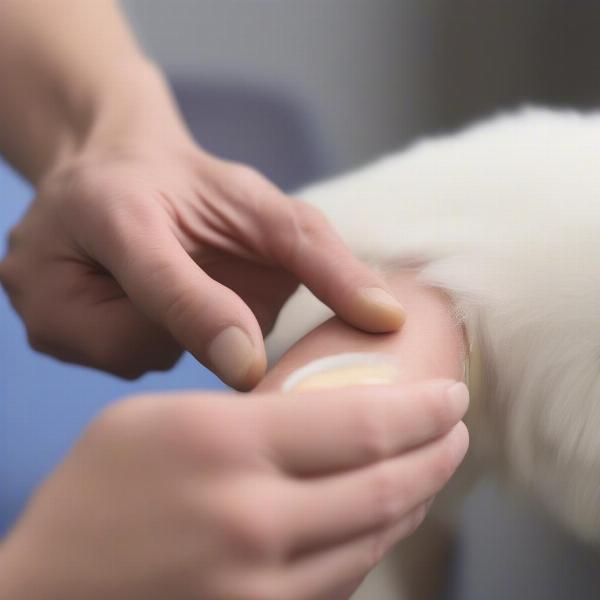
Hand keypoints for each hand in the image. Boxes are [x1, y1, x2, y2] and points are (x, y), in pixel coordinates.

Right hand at [0, 68, 403, 388]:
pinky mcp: (50, 338)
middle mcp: (56, 267)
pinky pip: (128, 363)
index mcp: (112, 212)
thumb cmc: (192, 187)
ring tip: (172, 285)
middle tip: (203, 277)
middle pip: (153, 342)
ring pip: (141, 358)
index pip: (161, 280)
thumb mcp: (259, 201)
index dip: (207, 320)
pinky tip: (148, 305)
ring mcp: (44, 312)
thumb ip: (315, 253)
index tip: (248, 370)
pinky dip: (153, 340)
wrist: (116, 175)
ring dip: (175, 331)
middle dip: (199, 323)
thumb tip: (384, 318)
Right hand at [0, 380, 467, 599]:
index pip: (361, 424)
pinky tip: (384, 516)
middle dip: (437, 454)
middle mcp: (255, 520)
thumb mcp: (160, 419)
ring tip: (432, 467)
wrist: (44, 597)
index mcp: (228, 446)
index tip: (451, 396)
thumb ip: (244, 415)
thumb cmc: (93, 493)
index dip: (421, 410)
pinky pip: (343, 582)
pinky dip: (375, 542)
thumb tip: (316, 416)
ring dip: (414, 499)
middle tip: (457, 429)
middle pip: (385, 485)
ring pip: (374, 539)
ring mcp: (263, 589)